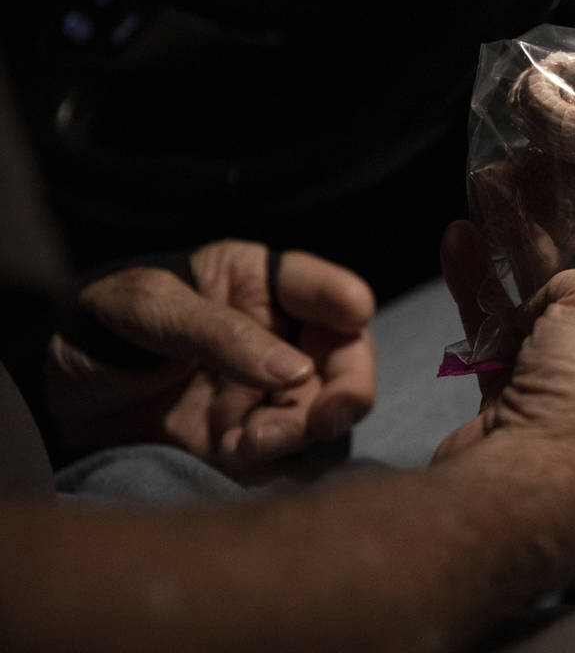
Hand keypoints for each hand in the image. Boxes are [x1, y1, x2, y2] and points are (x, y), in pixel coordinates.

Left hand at [46, 240, 375, 469]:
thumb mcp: (151, 308)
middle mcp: (276, 340)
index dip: (341, 298)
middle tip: (334, 410)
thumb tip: (298, 371)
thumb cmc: (102, 323)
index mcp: (258, 287)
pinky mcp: (243, 440)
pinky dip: (273, 456)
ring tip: (262, 438)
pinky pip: (280, 452)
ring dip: (307, 427)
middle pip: (342, 356)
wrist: (52, 393)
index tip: (353, 313)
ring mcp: (263, 393)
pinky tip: (243, 451)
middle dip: (349, 384)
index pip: (316, 286)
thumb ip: (222, 334)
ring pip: (321, 409)